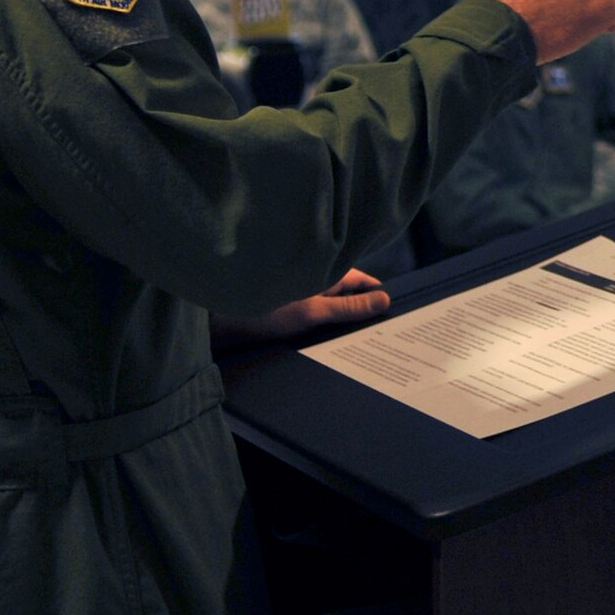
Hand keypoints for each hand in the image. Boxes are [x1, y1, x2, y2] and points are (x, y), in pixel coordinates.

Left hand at [208, 270, 389, 346]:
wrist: (216, 323)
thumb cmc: (263, 310)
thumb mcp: (313, 312)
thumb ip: (348, 307)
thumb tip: (385, 300)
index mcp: (324, 271)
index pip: (363, 280)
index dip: (380, 294)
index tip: (397, 313)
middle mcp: (314, 279)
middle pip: (349, 293)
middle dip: (364, 310)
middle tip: (385, 334)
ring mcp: (301, 293)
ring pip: (333, 305)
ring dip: (344, 321)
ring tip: (363, 343)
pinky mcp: (288, 308)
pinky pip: (317, 316)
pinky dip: (327, 327)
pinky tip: (332, 342)